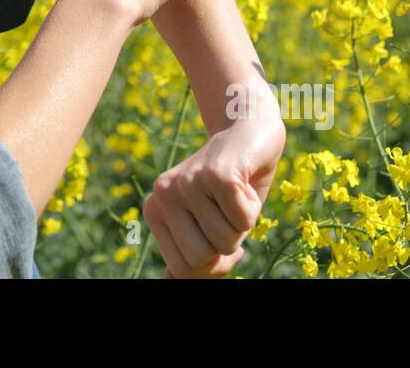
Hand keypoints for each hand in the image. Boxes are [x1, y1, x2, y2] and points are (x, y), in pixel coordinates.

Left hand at [144, 109, 285, 277]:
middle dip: (227, 246)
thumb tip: (171, 281)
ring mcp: (188, 182)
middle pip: (201, 260)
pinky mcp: (216, 174)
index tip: (220, 233)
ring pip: (225, 241)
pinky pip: (243, 220)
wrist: (247, 129)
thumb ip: (189, 252)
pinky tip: (244, 182)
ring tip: (236, 194)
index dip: (213, 264)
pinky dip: (254, 207)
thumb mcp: (207, 223)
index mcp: (155, 210)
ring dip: (243, 224)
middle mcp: (163, 194)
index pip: (182, 270)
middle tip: (229, 213)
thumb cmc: (230, 185)